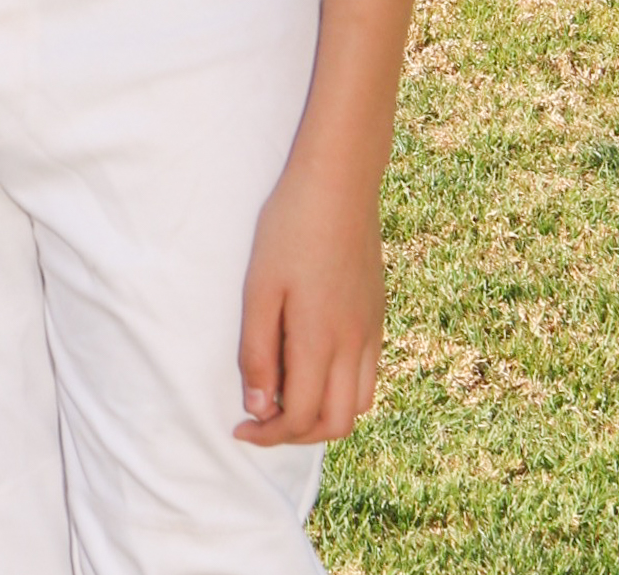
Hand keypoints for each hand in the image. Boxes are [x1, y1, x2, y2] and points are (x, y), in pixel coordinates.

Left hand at [235, 154, 384, 444]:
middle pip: (335, 424)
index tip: (240, 427)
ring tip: (288, 398)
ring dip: (324, 416)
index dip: (269, 434)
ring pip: (359, 405)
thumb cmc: (288, 229)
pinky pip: (369, 376)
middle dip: (297, 435)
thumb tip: (259, 408)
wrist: (338, 183)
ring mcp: (371, 331)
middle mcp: (354, 345)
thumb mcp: (260, 288)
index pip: (301, 417)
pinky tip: (315, 368)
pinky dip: (344, 391)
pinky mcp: (378, 316)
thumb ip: (258, 351)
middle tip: (262, 420)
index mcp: (320, 340)